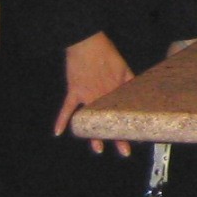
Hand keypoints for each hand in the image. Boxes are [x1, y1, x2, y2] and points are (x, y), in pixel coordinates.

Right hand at [57, 33, 136, 152]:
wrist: (88, 45)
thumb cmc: (107, 54)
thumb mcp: (124, 68)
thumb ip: (131, 81)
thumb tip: (139, 92)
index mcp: (117, 91)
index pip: (125, 114)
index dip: (131, 126)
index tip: (139, 138)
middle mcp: (103, 96)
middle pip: (111, 120)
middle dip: (118, 137)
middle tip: (125, 151)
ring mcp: (88, 95)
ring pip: (92, 120)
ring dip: (94, 135)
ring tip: (99, 149)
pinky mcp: (74, 91)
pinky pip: (67, 108)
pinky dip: (61, 119)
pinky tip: (58, 132)